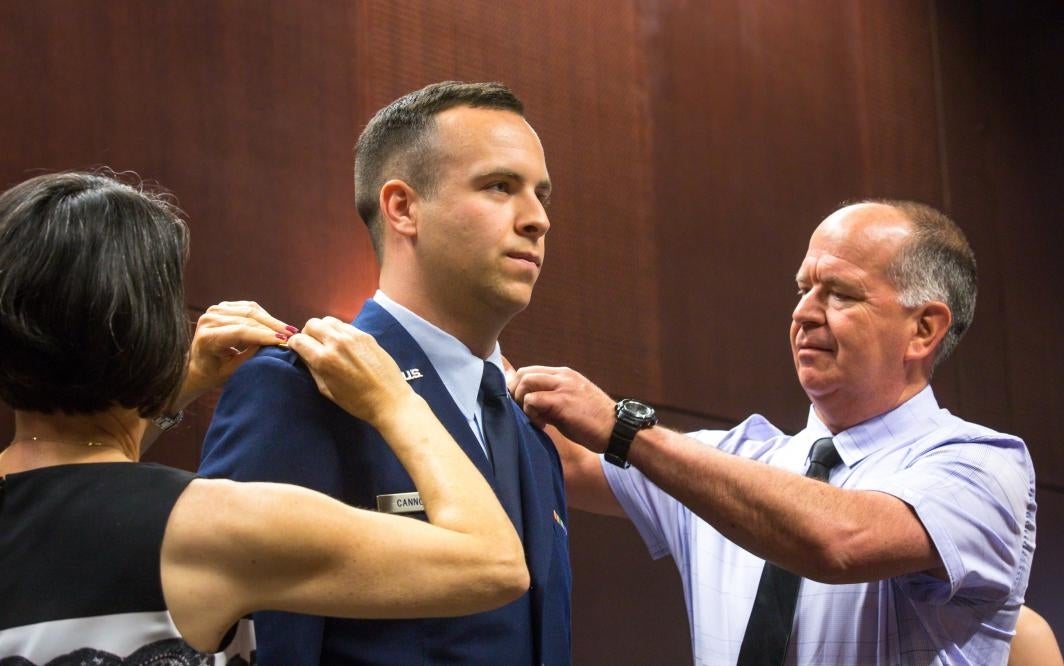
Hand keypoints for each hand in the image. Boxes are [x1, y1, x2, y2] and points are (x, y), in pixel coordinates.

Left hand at [180, 301, 293, 406]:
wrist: (197, 365)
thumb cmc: (214, 373)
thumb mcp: (233, 371)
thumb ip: (251, 355)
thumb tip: (274, 342)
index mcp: (207, 337)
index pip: (241, 331)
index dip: (264, 335)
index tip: (285, 341)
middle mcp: (209, 319)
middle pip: (248, 318)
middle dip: (273, 327)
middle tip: (293, 335)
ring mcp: (215, 310)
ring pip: (251, 310)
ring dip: (272, 321)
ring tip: (289, 331)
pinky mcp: (223, 307)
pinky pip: (249, 307)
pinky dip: (265, 316)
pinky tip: (277, 325)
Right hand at [286, 317, 410, 425]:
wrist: (389, 399)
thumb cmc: (357, 401)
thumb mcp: (327, 390)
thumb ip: (313, 369)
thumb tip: (303, 356)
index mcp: (324, 359)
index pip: (299, 340)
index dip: (294, 345)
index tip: (297, 350)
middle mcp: (337, 342)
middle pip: (312, 324)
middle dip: (308, 334)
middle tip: (312, 345)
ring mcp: (353, 336)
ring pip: (328, 320)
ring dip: (323, 330)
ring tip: (328, 343)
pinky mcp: (366, 335)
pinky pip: (345, 325)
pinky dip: (339, 332)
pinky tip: (344, 345)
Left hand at [509, 366, 616, 452]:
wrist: (619, 430)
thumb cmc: (595, 422)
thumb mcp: (571, 404)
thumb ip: (550, 400)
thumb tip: (528, 404)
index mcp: (565, 375)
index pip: (531, 371)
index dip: (520, 387)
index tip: (523, 405)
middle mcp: (563, 376)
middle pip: (524, 373)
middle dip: (516, 393)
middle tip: (524, 412)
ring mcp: (563, 386)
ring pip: (525, 381)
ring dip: (522, 401)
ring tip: (535, 418)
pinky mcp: (562, 401)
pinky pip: (532, 400)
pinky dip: (530, 413)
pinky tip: (542, 425)